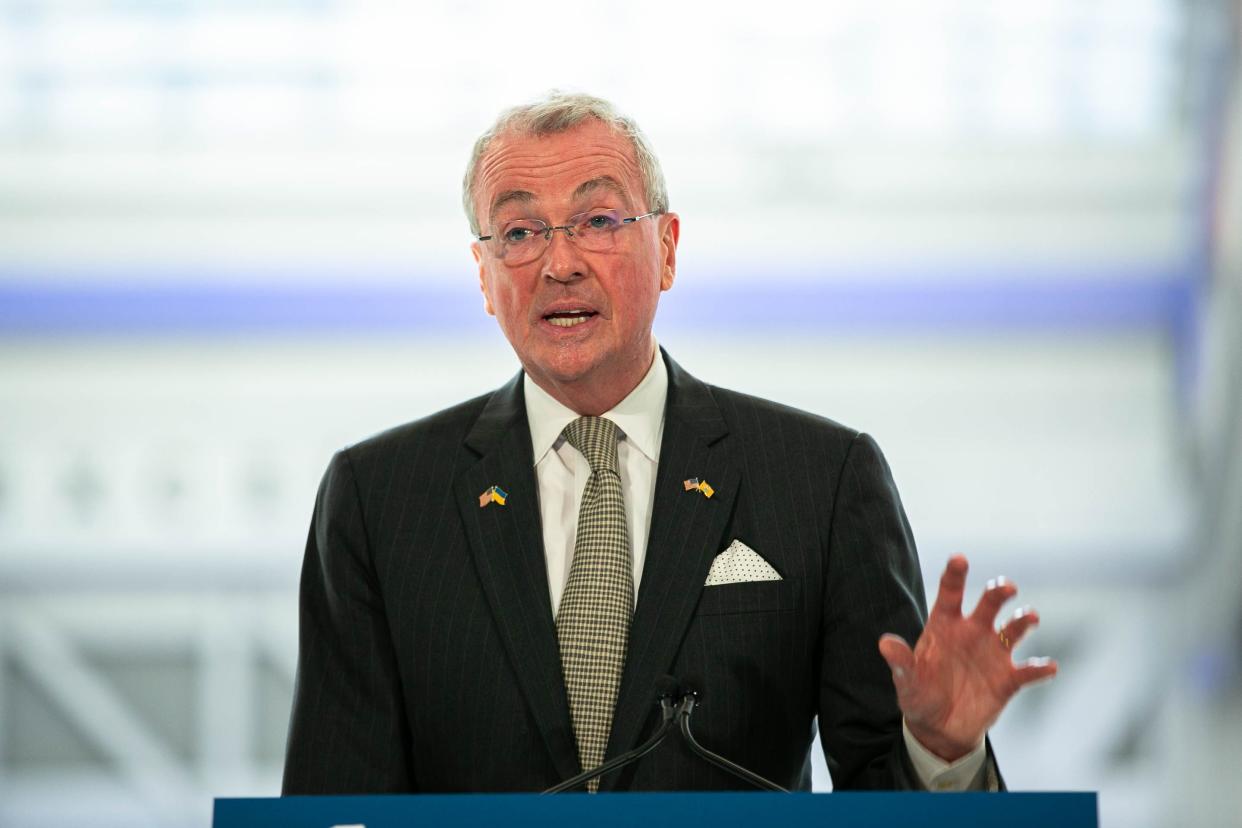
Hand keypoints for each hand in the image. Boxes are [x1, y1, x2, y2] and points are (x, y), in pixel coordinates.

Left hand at [877, 554, 1056, 762]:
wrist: (939, 727)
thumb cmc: (919, 695)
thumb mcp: (906, 680)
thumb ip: (900, 662)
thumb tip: (885, 643)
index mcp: (945, 626)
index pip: (950, 593)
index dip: (955, 575)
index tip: (960, 558)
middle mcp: (973, 633)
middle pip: (989, 604)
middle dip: (999, 592)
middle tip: (1006, 587)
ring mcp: (993, 654)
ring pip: (1013, 630)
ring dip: (1023, 622)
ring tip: (1029, 618)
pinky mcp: (1008, 680)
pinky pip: (1028, 671)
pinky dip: (1040, 668)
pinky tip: (1048, 666)